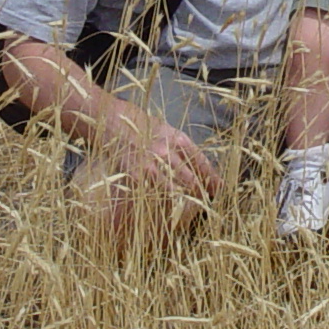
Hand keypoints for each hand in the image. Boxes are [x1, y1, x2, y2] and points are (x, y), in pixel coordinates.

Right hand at [102, 107, 221, 202]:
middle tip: (206, 202)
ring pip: (175, 189)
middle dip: (200, 193)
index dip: (211, 178)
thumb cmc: (136, 122)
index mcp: (178, 138)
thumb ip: (177, 145)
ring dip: (184, 200)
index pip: (201, 162)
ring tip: (189, 208)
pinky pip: (153, 193)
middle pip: (191, 179)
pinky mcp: (136, 174)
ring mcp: (152, 164)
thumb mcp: (163, 128)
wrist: (110, 119)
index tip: (218, 188)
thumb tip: (192, 163)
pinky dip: (160, 201)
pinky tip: (164, 208)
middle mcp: (168, 151)